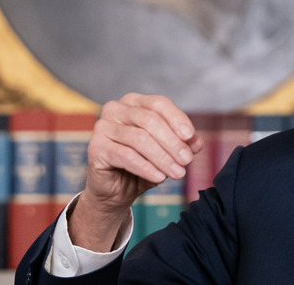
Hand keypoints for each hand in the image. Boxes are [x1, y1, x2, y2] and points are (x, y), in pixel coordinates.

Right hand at [68, 93, 203, 251]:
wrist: (117, 189)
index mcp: (134, 102)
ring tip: (178, 173)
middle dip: (172, 142)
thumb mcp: (168, 152)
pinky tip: (159, 177)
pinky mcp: (96, 147)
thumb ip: (183, 143)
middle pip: (150, 120)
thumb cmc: (143, 164)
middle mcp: (116, 109)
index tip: (191, 137)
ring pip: (139, 139)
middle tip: (187, 160)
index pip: (159, 104)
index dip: (177, 119)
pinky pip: (126, 155)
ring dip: (162, 157)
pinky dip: (146, 167)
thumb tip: (197, 142)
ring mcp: (103, 127)